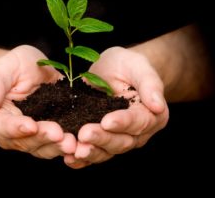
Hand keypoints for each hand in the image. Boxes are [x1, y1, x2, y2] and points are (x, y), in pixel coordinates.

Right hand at [0, 45, 75, 158]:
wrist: (31, 70)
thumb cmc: (14, 66)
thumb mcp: (4, 68)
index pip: (2, 126)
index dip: (16, 128)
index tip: (31, 125)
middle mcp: (10, 132)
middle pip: (24, 141)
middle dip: (42, 138)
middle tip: (59, 134)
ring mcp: (30, 136)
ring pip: (41, 148)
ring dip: (56, 147)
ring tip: (71, 143)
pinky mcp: (47, 135)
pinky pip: (56, 145)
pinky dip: (66, 147)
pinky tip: (79, 146)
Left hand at [64, 47, 168, 168]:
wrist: (115, 72)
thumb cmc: (128, 66)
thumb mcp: (138, 66)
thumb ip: (150, 84)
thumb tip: (158, 106)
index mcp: (150, 115)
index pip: (138, 122)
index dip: (123, 123)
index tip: (107, 121)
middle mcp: (136, 132)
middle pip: (121, 141)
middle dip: (102, 139)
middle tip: (84, 134)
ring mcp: (118, 138)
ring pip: (106, 151)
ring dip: (91, 152)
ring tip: (75, 151)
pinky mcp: (102, 141)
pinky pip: (94, 153)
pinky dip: (82, 160)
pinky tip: (69, 159)